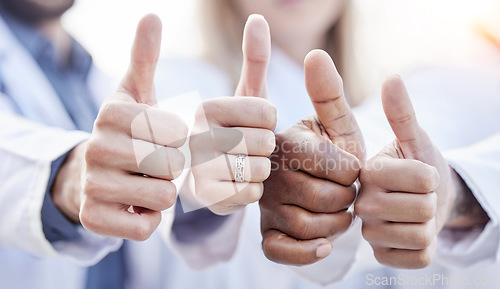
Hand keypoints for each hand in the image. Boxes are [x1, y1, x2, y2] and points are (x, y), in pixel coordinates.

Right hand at [77, 14, 187, 240]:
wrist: (90, 174)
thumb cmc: (125, 131)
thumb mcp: (133, 92)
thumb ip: (144, 56)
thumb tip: (152, 15)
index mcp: (111, 112)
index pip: (177, 131)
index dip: (179, 138)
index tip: (162, 137)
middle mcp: (95, 147)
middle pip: (172, 164)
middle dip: (172, 166)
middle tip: (155, 163)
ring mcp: (91, 186)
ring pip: (163, 197)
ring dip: (163, 193)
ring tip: (146, 181)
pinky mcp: (93, 220)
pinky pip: (146, 227)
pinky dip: (148, 219)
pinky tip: (135, 205)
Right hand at [189, 15, 276, 214]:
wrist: (189, 176)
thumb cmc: (225, 131)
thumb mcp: (240, 95)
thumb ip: (253, 59)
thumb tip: (259, 18)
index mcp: (205, 107)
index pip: (268, 113)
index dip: (269, 121)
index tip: (252, 124)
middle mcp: (194, 136)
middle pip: (265, 142)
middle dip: (263, 147)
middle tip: (244, 148)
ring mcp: (194, 169)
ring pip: (259, 170)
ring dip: (257, 171)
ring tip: (236, 165)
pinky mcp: (203, 198)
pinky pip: (249, 195)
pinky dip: (247, 192)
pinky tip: (231, 185)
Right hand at [260, 50, 364, 264]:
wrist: (316, 184)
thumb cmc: (330, 150)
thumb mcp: (335, 122)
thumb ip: (328, 92)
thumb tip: (315, 53)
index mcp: (284, 141)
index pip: (334, 165)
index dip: (352, 171)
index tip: (350, 167)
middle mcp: (269, 172)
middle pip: (324, 198)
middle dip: (347, 199)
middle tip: (346, 191)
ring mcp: (264, 204)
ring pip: (307, 226)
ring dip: (336, 224)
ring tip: (339, 212)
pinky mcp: (266, 232)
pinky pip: (279, 250)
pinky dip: (305, 252)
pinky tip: (323, 245)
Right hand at [355, 76, 455, 268]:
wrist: (418, 201)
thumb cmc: (415, 166)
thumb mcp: (413, 139)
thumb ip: (402, 113)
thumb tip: (391, 79)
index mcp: (365, 172)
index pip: (423, 179)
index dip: (432, 176)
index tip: (417, 174)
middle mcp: (358, 203)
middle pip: (423, 208)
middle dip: (431, 201)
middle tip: (415, 196)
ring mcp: (367, 232)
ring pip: (421, 236)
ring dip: (428, 225)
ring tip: (411, 216)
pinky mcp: (380, 256)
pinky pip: (418, 258)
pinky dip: (425, 248)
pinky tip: (408, 235)